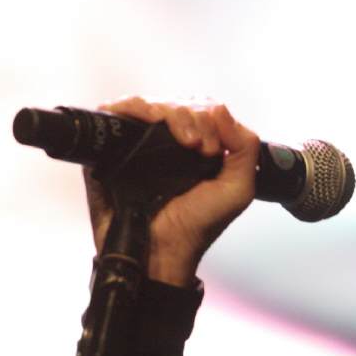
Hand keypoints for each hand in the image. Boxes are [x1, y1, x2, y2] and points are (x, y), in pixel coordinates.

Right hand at [82, 96, 260, 286]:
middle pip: (177, 102)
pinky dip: (132, 107)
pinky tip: (149, 120)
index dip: (210, 119)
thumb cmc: (198, 225)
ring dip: (169, 111)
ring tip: (184, 141)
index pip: (203, 108)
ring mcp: (137, 142)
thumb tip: (219, 108)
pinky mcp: (110, 148)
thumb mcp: (238, 188)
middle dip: (193, 117)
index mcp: (196, 145)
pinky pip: (115, 110)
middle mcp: (166, 141)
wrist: (161, 252)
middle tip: (199, 148)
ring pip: (150, 103)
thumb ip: (245, 146)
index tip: (212, 150)